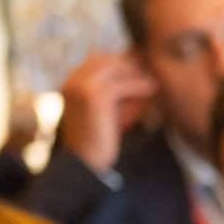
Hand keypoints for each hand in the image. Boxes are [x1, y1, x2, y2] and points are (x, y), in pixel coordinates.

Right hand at [53, 49, 157, 175]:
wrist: (84, 165)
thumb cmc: (100, 140)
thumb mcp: (110, 110)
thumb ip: (122, 92)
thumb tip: (145, 75)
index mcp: (71, 83)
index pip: (97, 58)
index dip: (120, 60)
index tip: (141, 65)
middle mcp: (72, 81)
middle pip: (106, 58)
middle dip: (128, 63)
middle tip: (149, 70)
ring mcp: (81, 86)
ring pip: (114, 67)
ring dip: (134, 74)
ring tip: (151, 83)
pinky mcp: (94, 96)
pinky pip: (122, 84)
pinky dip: (139, 85)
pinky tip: (152, 89)